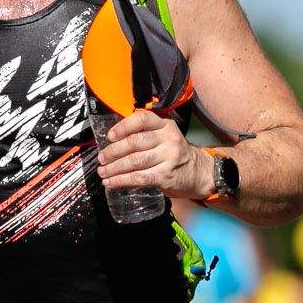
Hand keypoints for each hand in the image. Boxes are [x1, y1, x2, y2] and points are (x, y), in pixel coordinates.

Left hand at [94, 109, 213, 200]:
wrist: (200, 173)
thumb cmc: (176, 155)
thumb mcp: (166, 137)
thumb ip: (146, 134)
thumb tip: (113, 141)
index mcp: (165, 125)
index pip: (142, 119)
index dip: (123, 127)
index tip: (110, 136)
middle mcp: (168, 139)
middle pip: (134, 142)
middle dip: (113, 152)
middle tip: (101, 159)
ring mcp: (168, 157)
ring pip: (134, 161)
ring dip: (114, 168)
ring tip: (103, 172)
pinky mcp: (166, 176)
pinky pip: (139, 178)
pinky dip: (122, 181)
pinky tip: (112, 183)